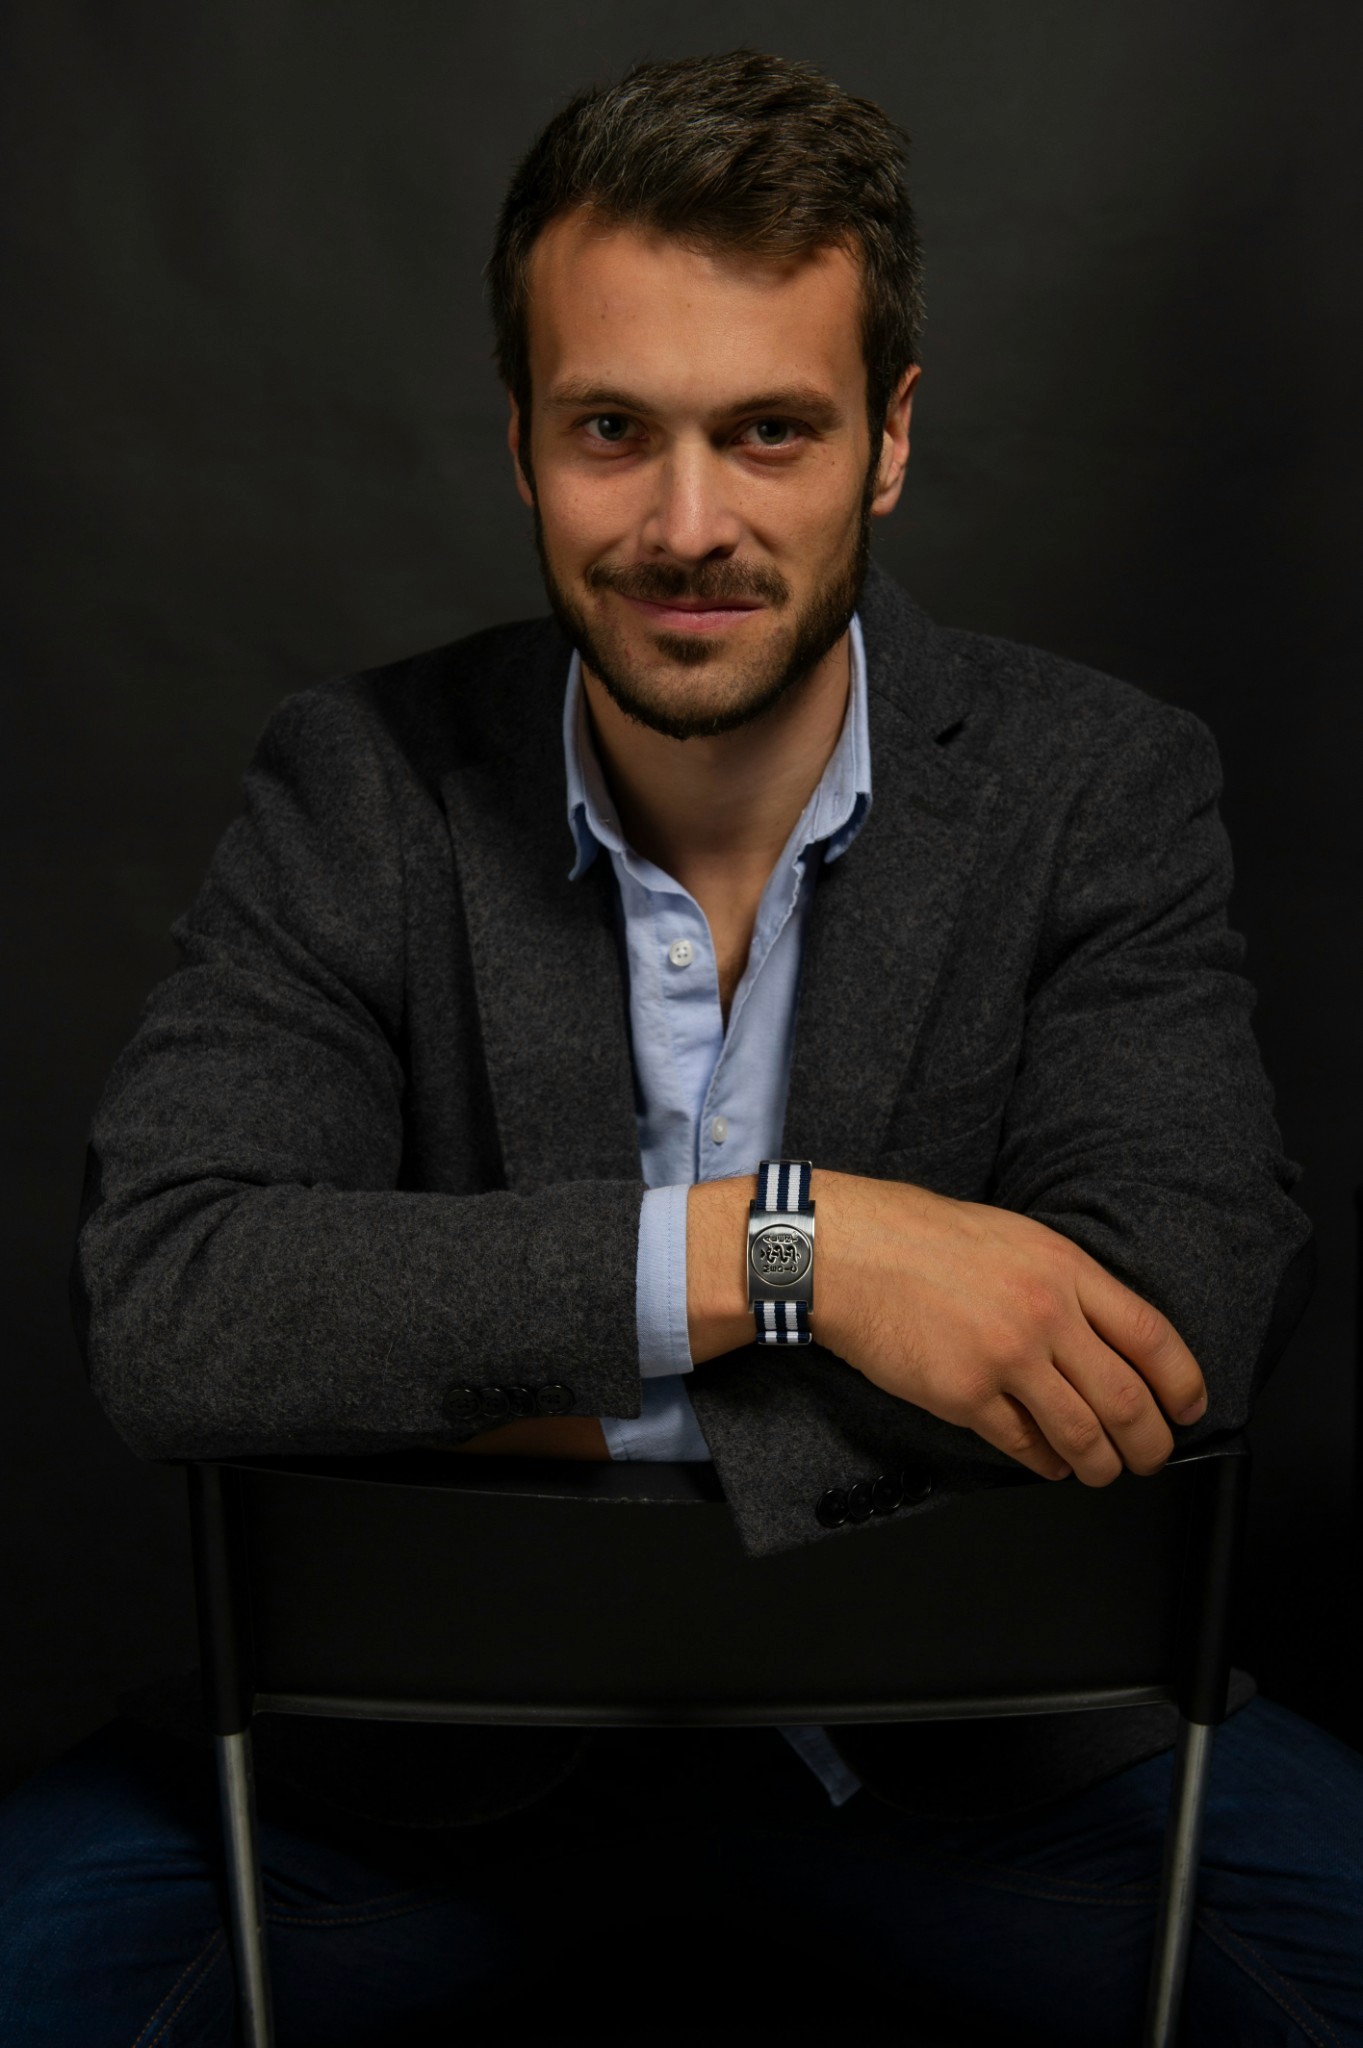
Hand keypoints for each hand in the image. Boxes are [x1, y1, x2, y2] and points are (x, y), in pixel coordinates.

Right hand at [811, 1171, 1206, 1484]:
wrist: (848, 1251)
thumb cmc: (920, 1238)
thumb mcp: (1014, 1238)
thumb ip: (1063, 1284)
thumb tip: (1104, 1338)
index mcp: (1064, 1268)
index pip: (1152, 1337)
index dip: (1183, 1384)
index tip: (1189, 1409)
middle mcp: (1044, 1314)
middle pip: (1127, 1400)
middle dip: (1151, 1444)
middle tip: (1151, 1456)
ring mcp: (1005, 1358)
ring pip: (1083, 1435)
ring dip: (1102, 1464)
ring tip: (1101, 1470)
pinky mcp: (964, 1396)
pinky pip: (1024, 1446)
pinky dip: (1046, 1463)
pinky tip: (1048, 1461)